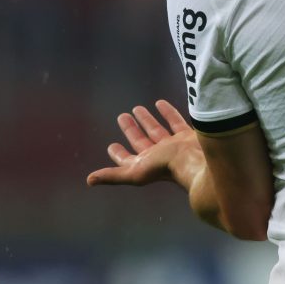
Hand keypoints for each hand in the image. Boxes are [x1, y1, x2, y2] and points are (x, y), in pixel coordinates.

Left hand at [87, 100, 201, 187]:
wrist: (196, 160)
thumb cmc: (165, 168)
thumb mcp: (134, 172)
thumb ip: (113, 175)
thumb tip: (88, 180)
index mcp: (145, 165)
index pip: (128, 159)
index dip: (119, 153)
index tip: (112, 145)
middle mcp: (158, 155)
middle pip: (141, 141)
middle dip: (131, 130)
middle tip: (122, 116)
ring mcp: (173, 145)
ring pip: (156, 130)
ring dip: (146, 120)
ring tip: (137, 108)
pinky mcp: (185, 135)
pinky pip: (175, 121)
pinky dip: (167, 112)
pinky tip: (159, 103)